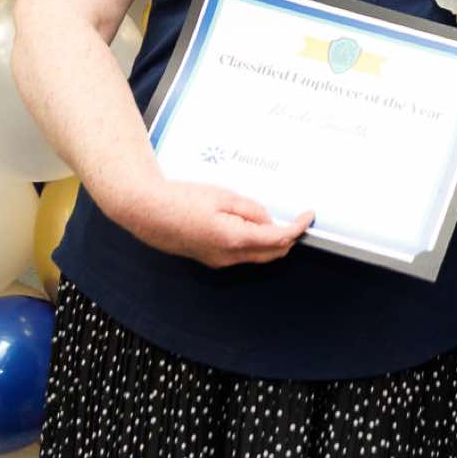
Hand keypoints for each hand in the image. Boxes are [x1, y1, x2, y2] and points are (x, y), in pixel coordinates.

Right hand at [104, 176, 312, 267]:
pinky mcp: (211, 259)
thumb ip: (251, 210)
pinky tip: (252, 225)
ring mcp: (219, 261)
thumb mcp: (224, 196)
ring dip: (272, 242)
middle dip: (289, 238)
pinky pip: (242, 255)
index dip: (298, 228)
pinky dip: (254, 243)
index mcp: (234, 239)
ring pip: (257, 256)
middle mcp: (228, 256)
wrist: (148, 212)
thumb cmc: (181, 200)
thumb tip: (268, 221)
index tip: (308, 216)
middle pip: (272, 254)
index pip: (278, 238)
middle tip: (297, 219)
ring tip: (274, 218)